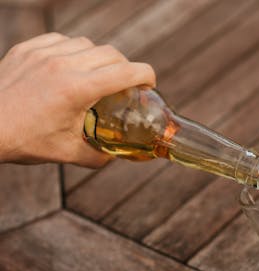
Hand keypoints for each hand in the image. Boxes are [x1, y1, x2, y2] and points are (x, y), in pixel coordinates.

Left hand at [0, 32, 155, 166]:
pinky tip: (70, 66)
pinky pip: (61, 39)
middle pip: (112, 54)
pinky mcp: (27, 49)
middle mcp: (63, 64)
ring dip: (100, 58)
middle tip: (126, 84)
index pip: (127, 72)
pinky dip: (73, 50)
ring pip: (87, 43)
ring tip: (97, 76)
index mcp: (78, 89)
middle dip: (126, 68)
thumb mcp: (67, 154)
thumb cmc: (24, 141)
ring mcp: (43, 53)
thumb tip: (116, 156)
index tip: (149, 85)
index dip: (147, 76)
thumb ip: (99, 156)